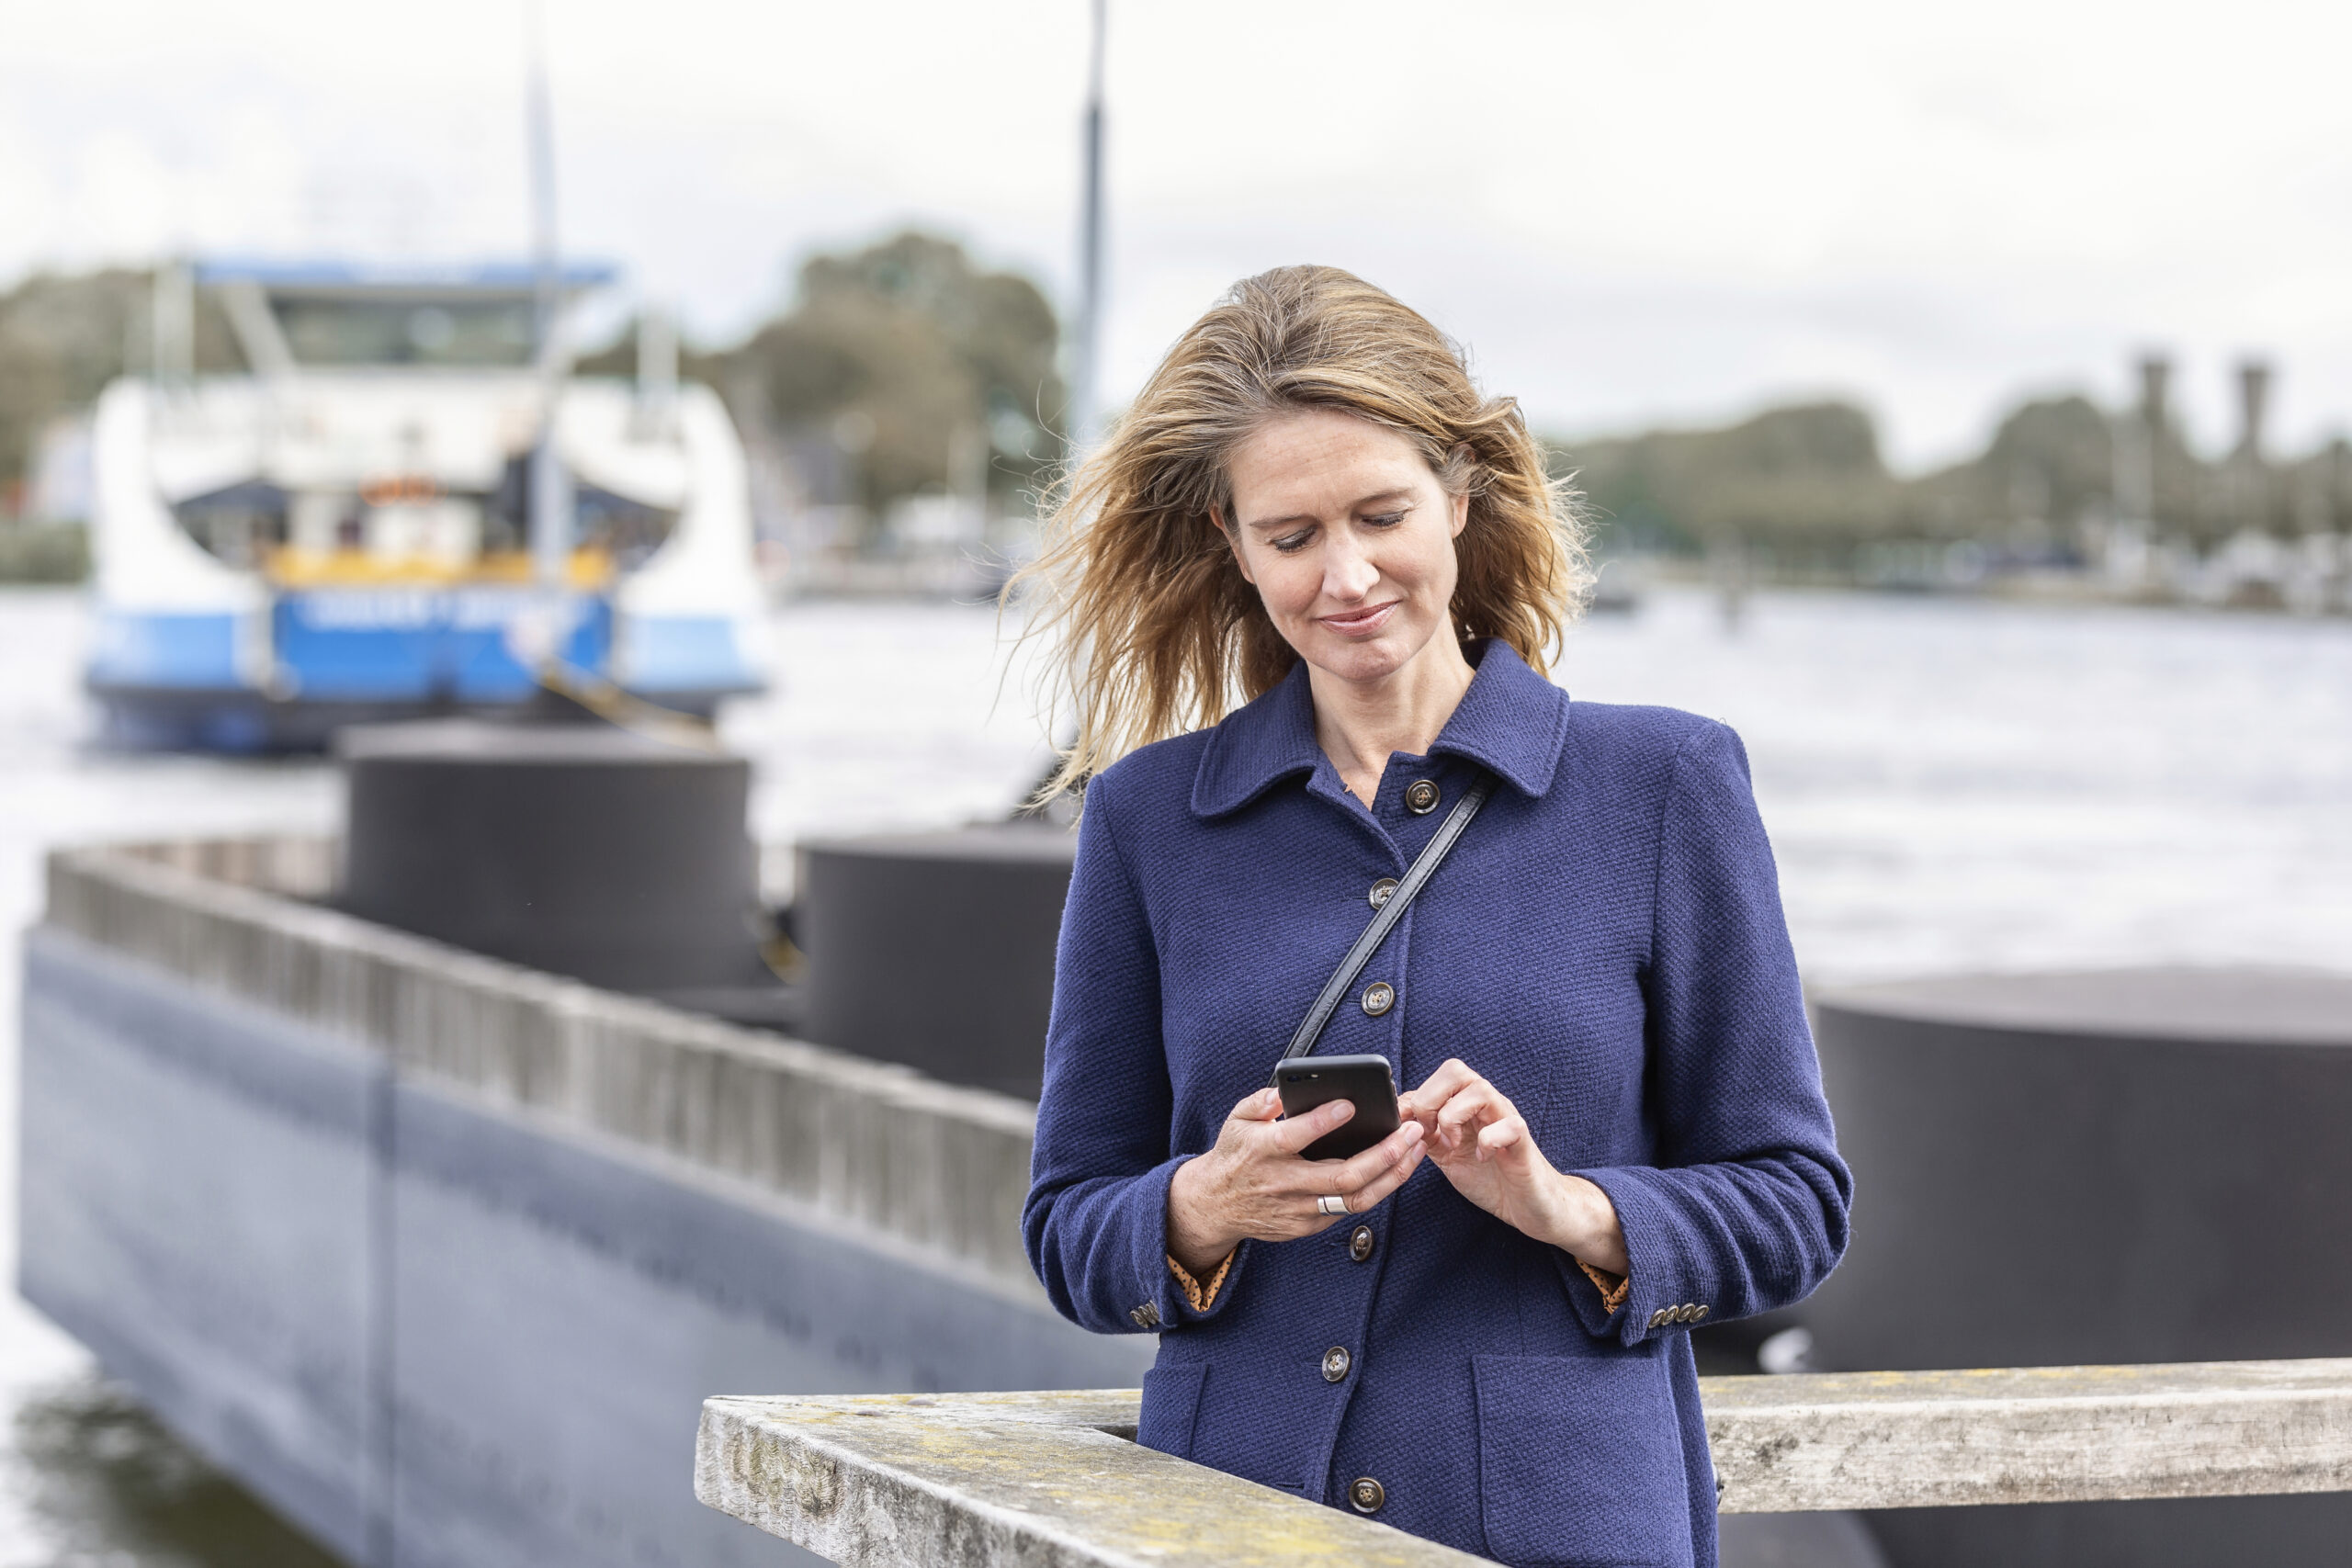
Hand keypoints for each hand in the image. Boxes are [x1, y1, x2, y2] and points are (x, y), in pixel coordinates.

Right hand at [1165, 1087, 1425, 1277]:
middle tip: (1410, 1130)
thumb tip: (1284, 1091)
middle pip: (1341, 1177)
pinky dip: (1378, 1189)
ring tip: (1415, 1149)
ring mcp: (1298, 1209)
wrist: (1217, 1206)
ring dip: (1392, 1175)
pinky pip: (1350, 1210)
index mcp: (1262, 1152)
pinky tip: (1396, 1167)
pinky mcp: (1308, 1225)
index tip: (1351, 1104)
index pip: (1295, 1137)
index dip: (1323, 1121)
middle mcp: (1283, 1184)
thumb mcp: (1236, 1120)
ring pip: (1355, 1200)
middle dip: (1383, 1154)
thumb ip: (1260, 1102)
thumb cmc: (1235, 1155)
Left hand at [1403, 1059, 1626, 1275]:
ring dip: (1454, 1119)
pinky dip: (1487, 1142)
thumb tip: (1396, 1115)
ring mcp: (1507, 1119)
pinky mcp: (1523, 1142)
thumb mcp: (1446, 1154)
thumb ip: (1424, 1133)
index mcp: (1467, 1104)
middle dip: (1431, 1101)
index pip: (1437, 1077)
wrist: (1528, 1205)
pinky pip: (1507, 1126)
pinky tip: (1482, 1158)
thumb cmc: (1489, 1177)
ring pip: (1479, 1090)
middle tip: (1430, 1134)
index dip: (1414, 1099)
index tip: (1405, 1128)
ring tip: (1454, 1145)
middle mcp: (1487, 1104)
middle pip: (1455, 1070)